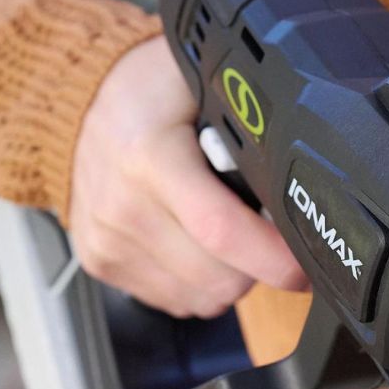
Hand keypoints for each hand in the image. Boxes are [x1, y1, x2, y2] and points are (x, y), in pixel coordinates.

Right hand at [69, 35, 305, 317]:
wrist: (84, 102)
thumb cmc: (156, 91)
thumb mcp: (208, 87)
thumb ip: (251, 134)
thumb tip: (298, 182)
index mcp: (149, 157)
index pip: (221, 230)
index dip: (273, 257)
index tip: (305, 265)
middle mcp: (121, 206)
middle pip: (219, 278)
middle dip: (258, 265)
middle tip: (264, 231)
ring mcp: (106, 241)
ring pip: (202, 298)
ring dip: (228, 275)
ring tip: (224, 230)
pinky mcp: (99, 263)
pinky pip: (175, 300)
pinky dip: (198, 281)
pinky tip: (193, 241)